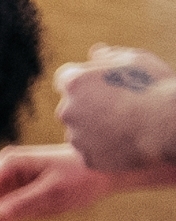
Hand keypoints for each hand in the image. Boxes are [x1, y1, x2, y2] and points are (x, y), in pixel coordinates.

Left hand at [63, 47, 175, 179]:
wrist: (166, 125)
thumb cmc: (154, 87)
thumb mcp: (136, 60)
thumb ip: (110, 56)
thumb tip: (95, 52)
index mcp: (75, 83)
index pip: (65, 77)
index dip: (83, 79)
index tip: (100, 82)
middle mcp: (67, 111)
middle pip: (71, 105)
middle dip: (88, 103)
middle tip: (119, 103)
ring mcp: (75, 137)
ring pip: (80, 130)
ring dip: (95, 126)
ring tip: (126, 122)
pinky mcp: (87, 159)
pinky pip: (91, 151)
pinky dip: (104, 146)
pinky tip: (125, 139)